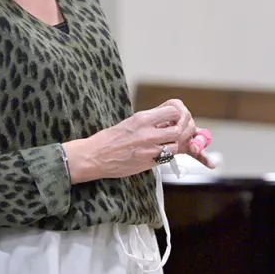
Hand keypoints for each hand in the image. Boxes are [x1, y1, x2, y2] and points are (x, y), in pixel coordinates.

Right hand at [63, 99, 213, 183]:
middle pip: (179, 129)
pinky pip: (167, 157)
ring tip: (167, 143)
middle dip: (181, 131)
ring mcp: (149, 149)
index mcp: (143, 118)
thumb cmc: (110, 138)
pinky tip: (161, 152)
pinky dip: (167, 155)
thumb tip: (169, 117)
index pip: (174, 111)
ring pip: (176, 145)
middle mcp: (148, 132)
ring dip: (175, 144)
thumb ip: (151, 119)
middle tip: (177, 133)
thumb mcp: (131, 122)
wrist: (93, 156)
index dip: (178, 115)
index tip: (175, 119)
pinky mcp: (148, 163)